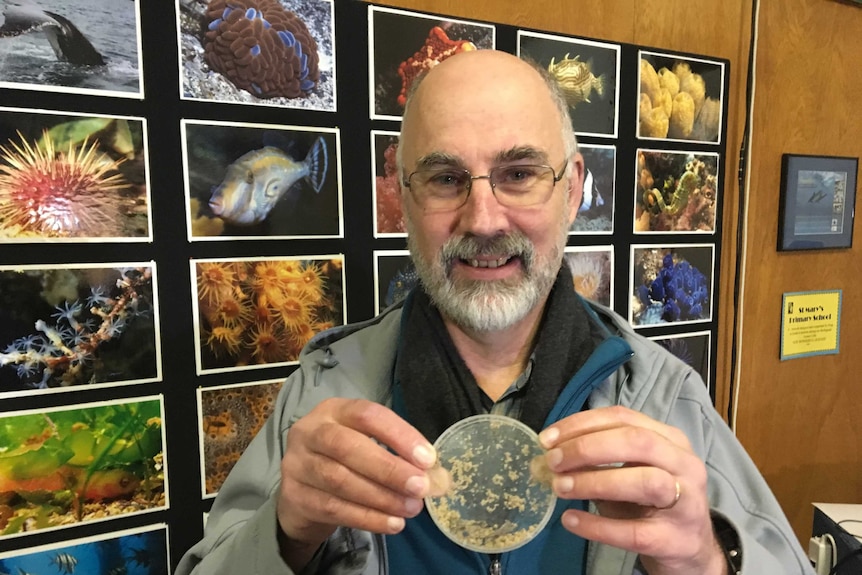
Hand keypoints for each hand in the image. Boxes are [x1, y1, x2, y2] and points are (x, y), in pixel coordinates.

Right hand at [276, 398, 435, 567]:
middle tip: (420, 487)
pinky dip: (368, 518)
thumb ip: (396, 454)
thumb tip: (436, 476)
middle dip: (389, 468)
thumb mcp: (364, 445)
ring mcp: (297, 464)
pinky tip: (392, 523)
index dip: (398, 434)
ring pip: (340, 480)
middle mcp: (309, 432)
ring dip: (382, 497)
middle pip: (348, 447)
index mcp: (333, 410)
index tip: (427, 458)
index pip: (367, 415)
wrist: (301, 495)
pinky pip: (334, 508)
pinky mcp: (294, 497)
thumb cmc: (343, 462)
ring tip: (411, 508)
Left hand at [538, 406, 725, 574]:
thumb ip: (598, 459)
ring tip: (560, 488)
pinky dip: (597, 526)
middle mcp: (684, 465)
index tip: (547, 439)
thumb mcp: (630, 471)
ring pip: (645, 482)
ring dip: (595, 481)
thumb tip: (551, 454)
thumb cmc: (653, 502)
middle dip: (587, 448)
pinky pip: (634, 532)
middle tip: (553, 462)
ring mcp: (686, 503)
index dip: (582, 424)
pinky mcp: (676, 541)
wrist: (690, 549)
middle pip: (637, 442)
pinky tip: (570, 520)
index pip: (623, 418)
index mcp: (670, 439)